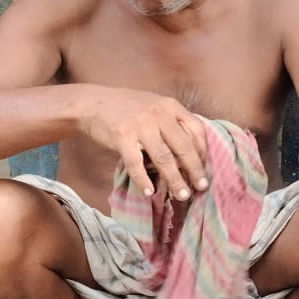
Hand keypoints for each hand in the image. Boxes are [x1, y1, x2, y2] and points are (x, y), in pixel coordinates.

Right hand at [81, 88, 208, 200]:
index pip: (196, 129)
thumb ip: (172, 122)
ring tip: (182, 195)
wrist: (93, 103)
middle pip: (183, 146)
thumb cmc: (127, 108)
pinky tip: (149, 191)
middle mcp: (158, 114)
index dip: (203, 150)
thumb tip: (190, 151)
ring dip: (175, 179)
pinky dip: (143, 180)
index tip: (206, 166)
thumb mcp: (155, 107)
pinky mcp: (122, 137)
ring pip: (164, 158)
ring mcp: (140, 125)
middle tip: (202, 187)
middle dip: (195, 169)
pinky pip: (136, 164)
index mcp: (170, 106)